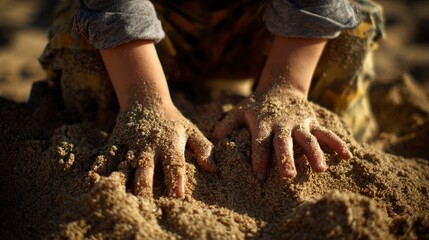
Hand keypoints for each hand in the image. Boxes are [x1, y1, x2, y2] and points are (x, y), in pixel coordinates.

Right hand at [92, 102, 216, 197]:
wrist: (146, 97)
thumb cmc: (172, 120)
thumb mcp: (190, 131)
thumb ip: (203, 149)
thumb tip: (214, 169)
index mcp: (170, 143)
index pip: (175, 164)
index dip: (176, 180)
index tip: (178, 197)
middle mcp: (150, 145)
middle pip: (146, 169)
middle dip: (145, 187)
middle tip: (145, 205)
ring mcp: (131, 143)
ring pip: (124, 165)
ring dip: (122, 181)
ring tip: (119, 197)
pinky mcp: (116, 140)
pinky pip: (106, 156)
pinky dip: (100, 168)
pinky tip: (95, 181)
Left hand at [213, 85, 351, 179]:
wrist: (280, 87)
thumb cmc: (256, 106)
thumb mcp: (238, 112)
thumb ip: (225, 126)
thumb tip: (214, 141)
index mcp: (263, 124)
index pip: (260, 143)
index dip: (259, 158)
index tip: (259, 175)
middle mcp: (282, 125)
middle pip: (284, 142)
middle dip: (286, 158)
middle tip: (288, 175)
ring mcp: (299, 123)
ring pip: (308, 139)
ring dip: (314, 153)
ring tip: (319, 170)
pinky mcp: (312, 122)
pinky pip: (326, 133)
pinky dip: (337, 143)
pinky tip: (347, 156)